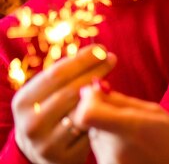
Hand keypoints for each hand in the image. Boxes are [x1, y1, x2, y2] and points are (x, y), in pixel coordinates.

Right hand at [11, 44, 115, 163]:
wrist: (42, 149)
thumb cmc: (52, 111)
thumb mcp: (49, 93)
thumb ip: (67, 75)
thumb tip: (100, 52)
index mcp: (24, 101)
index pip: (56, 74)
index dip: (82, 60)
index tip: (101, 49)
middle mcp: (30, 123)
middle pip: (70, 91)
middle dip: (94, 72)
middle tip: (112, 58)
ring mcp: (45, 142)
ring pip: (80, 112)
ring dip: (99, 94)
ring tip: (110, 80)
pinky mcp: (61, 156)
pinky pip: (88, 132)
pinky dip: (98, 118)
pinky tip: (107, 106)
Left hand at [73, 84, 168, 163]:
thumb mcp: (155, 112)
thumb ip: (120, 101)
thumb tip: (92, 89)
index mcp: (132, 129)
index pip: (87, 114)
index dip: (88, 101)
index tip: (99, 93)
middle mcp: (115, 150)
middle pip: (90, 122)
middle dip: (101, 112)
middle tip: (128, 115)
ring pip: (94, 135)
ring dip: (107, 129)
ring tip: (135, 134)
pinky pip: (100, 150)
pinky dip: (111, 143)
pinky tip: (133, 148)